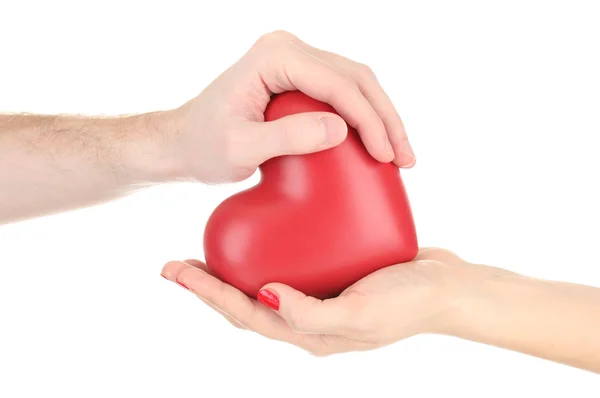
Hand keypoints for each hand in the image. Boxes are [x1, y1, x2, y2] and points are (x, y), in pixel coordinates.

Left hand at [160, 248, 469, 355]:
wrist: (449, 289)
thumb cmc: (410, 305)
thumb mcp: (363, 316)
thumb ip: (313, 314)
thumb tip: (266, 296)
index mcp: (308, 333)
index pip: (246, 315)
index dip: (210, 295)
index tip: (178, 272)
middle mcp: (307, 316)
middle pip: (246, 302)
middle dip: (209, 285)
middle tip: (176, 264)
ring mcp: (319, 295)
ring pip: (264, 282)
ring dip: (233, 268)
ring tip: (206, 247)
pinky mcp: (332, 272)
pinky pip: (293, 261)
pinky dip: (270, 249)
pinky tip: (264, 227)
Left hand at [161, 30, 414, 183]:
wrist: (184, 141)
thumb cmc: (204, 145)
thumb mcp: (241, 148)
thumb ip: (288, 137)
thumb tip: (342, 130)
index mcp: (274, 56)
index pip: (338, 84)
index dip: (369, 121)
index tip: (387, 157)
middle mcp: (288, 48)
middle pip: (356, 78)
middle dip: (385, 119)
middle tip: (405, 158)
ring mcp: (294, 59)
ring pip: (356, 82)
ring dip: (381, 117)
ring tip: (399, 154)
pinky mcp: (298, 76)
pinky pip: (342, 90)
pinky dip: (364, 116)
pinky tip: (376, 140)